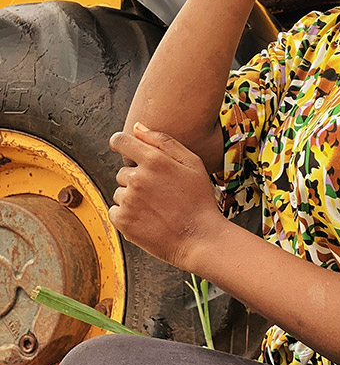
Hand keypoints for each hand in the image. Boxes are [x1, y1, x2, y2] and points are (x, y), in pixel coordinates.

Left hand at [109, 123, 225, 271]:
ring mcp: (129, 201)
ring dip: (132, 197)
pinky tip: (147, 218)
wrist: (199, 237)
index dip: (120, 143)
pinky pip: (115, 210)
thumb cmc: (199, 199)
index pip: (121, 141)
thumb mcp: (192, 163)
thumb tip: (137, 127)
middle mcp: (138, 178)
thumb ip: (163, 141)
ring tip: (156, 207)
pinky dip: (126, 214)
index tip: (123, 148)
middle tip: (159, 191)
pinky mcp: (123, 221)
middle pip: (123, 171)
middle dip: (137, 178)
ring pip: (120, 192)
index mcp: (154, 160)